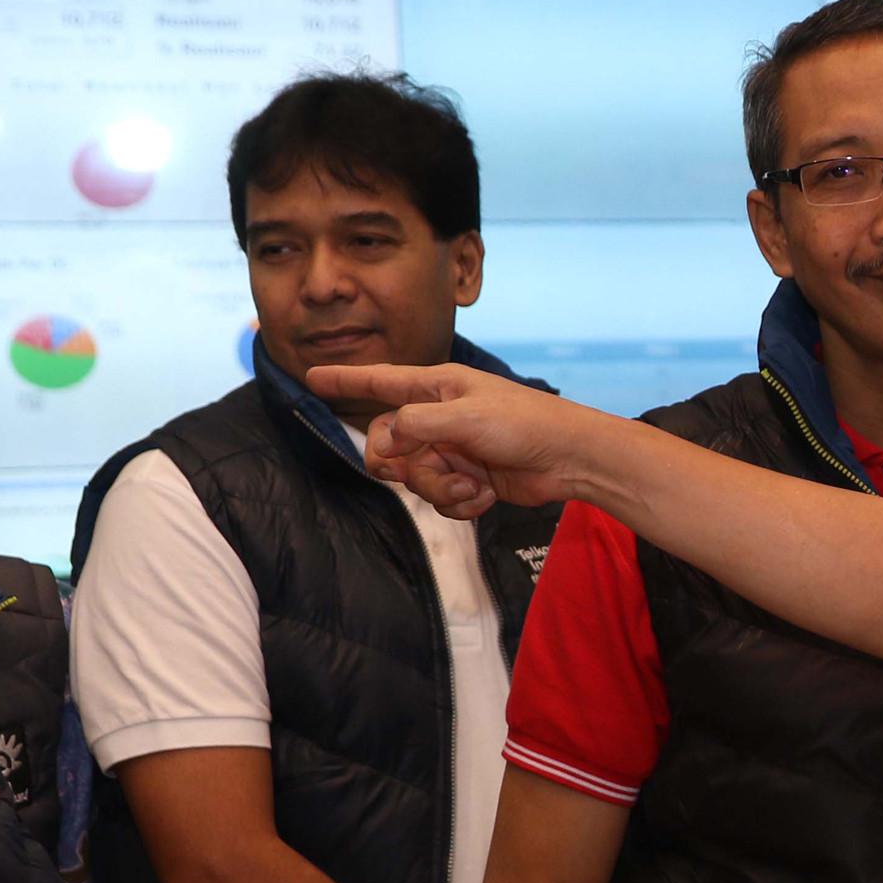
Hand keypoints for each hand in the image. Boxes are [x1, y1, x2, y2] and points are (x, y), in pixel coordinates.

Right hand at [307, 362, 606, 519]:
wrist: (570, 460)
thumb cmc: (525, 424)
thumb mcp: (466, 416)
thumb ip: (417, 423)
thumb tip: (386, 439)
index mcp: (437, 388)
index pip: (380, 382)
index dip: (346, 382)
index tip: (312, 378)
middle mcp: (439, 419)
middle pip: (389, 446)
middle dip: (407, 466)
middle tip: (431, 468)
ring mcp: (453, 451)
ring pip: (415, 479)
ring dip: (441, 489)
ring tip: (474, 483)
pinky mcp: (468, 481)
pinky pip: (441, 500)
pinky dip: (460, 504)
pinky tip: (485, 496)